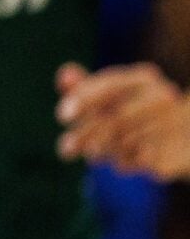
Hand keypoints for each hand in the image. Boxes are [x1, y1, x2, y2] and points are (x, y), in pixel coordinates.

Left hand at [58, 62, 189, 178]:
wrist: (183, 135)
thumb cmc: (134, 111)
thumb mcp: (107, 98)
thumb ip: (83, 87)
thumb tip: (65, 74)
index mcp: (143, 78)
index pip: (111, 86)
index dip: (84, 100)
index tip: (62, 117)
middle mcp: (162, 97)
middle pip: (117, 118)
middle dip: (86, 135)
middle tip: (65, 150)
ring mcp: (174, 124)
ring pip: (127, 142)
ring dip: (103, 151)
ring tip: (94, 153)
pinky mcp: (178, 152)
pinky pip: (141, 162)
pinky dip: (125, 164)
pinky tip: (120, 162)